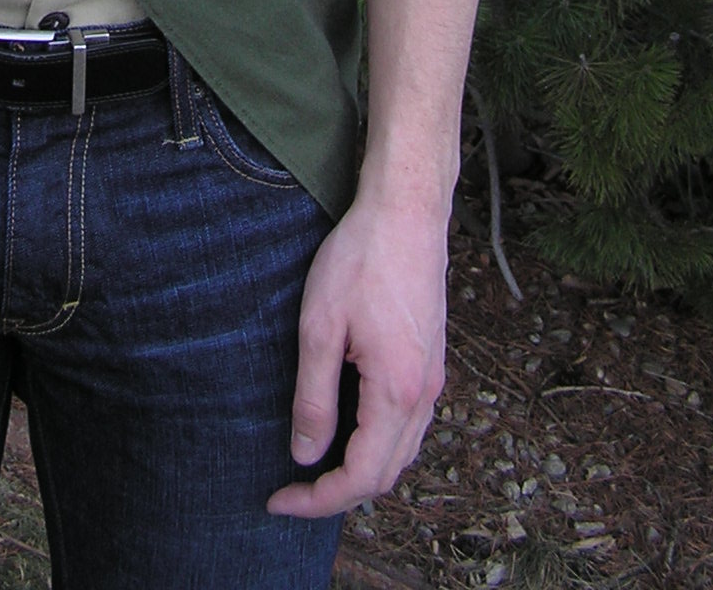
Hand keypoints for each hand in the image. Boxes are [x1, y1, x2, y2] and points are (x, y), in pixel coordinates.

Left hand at [266, 192, 447, 518]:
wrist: (407, 212)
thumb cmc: (361, 259)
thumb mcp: (320, 327)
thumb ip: (314, 397)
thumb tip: (305, 455)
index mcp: (397, 392)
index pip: (361, 476)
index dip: (318, 499)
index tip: (278, 499)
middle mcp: (425, 395)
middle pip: (386, 474)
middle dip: (338, 493)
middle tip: (291, 489)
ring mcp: (434, 379)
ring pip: (402, 452)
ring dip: (361, 471)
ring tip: (315, 465)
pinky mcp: (432, 362)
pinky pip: (409, 425)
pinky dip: (379, 444)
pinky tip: (348, 428)